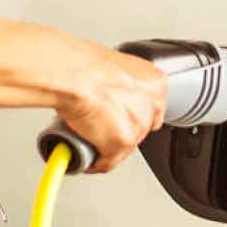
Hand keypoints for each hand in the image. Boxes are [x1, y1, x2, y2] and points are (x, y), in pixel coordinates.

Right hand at [53, 46, 167, 173]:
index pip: (152, 108)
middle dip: (120, 130)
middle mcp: (152, 105)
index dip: (131, 113)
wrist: (72, 74)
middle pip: (139, 128)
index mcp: (154, 82)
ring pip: (125, 147)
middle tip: (99, 126)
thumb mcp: (112, 63)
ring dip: (107, 147)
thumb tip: (107, 87)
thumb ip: (119, 79)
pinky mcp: (123, 143)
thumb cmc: (83, 64)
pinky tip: (85, 159)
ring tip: (87, 139)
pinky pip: (108, 162)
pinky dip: (95, 163)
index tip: (118, 114)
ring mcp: (138, 125)